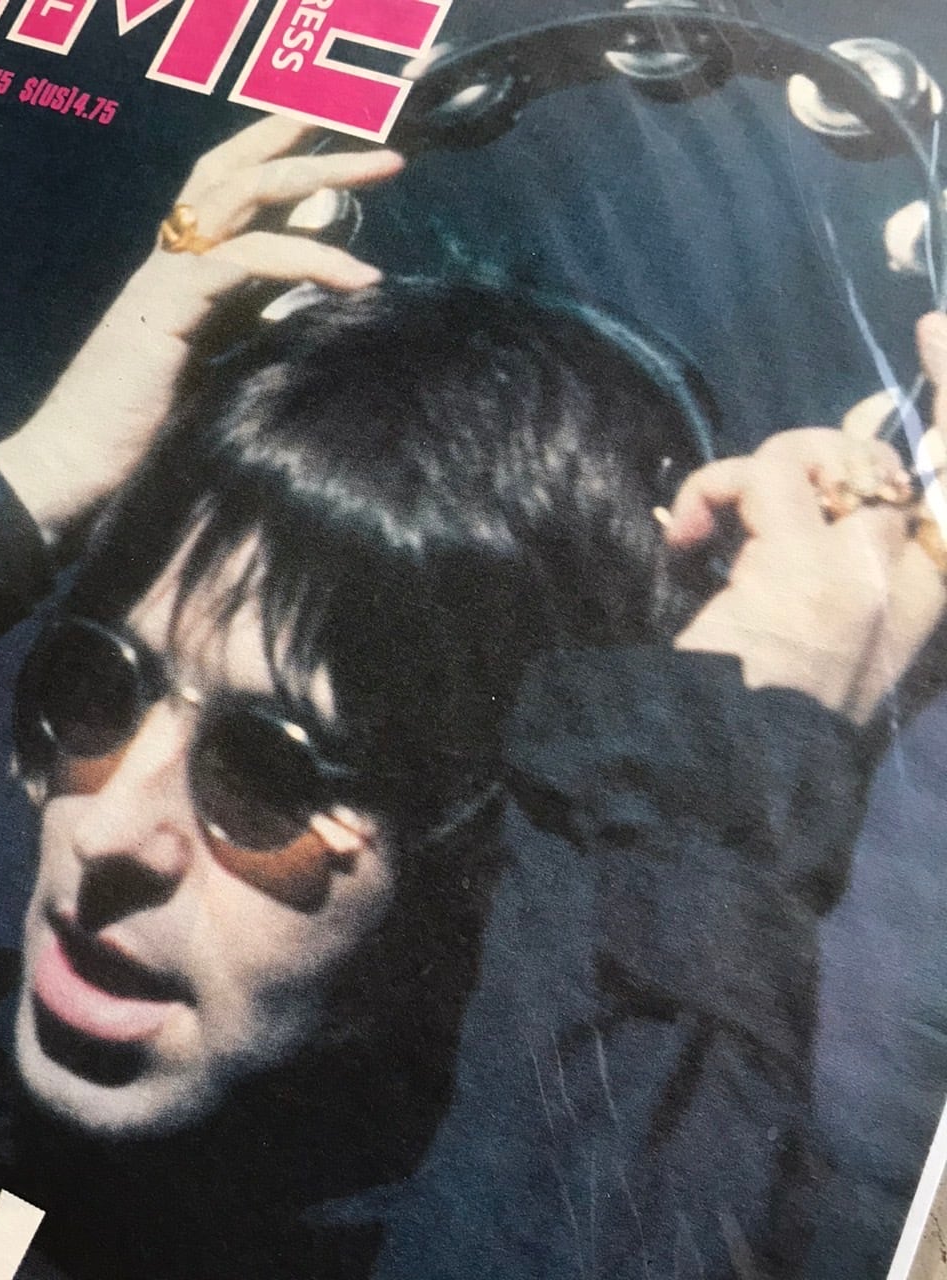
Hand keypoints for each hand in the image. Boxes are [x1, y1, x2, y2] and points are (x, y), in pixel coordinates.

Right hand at [0, 117, 402, 541]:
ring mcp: (163, 278)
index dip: (282, 150)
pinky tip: (357, 276)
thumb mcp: (211, 365)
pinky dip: (307, 258)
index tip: (346, 137)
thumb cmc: (137, 430)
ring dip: (320, 173)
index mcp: (179, 270)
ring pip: (243, 192)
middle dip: (305, 135)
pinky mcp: (166, 308)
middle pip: (236, 167)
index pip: (230, 185)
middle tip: (379, 129)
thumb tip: (303, 294)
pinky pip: (245, 260)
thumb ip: (251, 318)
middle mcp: (169, 260)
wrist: (70, 467)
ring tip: (386, 167)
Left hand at [664, 315, 946, 724]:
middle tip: (744, 498)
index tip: (936, 329)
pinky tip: (684, 535)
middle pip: (894, 461)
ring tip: (707, 531)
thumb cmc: (757, 716)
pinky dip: (713, 486)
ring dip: (750, 476)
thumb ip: (818, 564)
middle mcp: (909, 582)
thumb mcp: (807, 636)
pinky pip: (765, 472)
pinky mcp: (807, 565)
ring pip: (814, 457)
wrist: (737, 782)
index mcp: (922, 602)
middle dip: (811, 453)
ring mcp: (866, 572)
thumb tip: (786, 495)